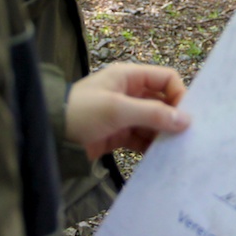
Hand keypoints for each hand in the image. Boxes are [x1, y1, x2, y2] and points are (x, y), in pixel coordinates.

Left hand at [66, 63, 191, 160]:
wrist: (48, 136)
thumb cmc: (81, 112)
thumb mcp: (117, 109)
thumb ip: (152, 114)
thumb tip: (186, 120)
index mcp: (129, 77)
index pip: (165, 79)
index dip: (179, 94)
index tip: (186, 117)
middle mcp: (129, 92)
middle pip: (162, 102)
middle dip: (173, 118)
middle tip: (186, 137)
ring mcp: (124, 114)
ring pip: (153, 122)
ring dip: (163, 134)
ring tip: (175, 150)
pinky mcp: (118, 134)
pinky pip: (142, 138)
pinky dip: (150, 146)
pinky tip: (159, 158)